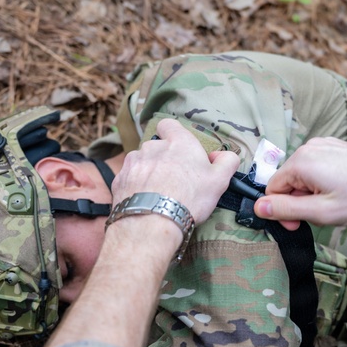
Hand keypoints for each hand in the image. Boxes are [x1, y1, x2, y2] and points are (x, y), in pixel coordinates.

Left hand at [111, 119, 239, 223]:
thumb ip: (227, 162)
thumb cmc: (189, 198)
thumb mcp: (219, 180)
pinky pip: (129, 179)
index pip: (169, 124)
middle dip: (162, 159)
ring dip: (148, 172)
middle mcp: (153, 147)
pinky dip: (135, 187)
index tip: (180, 150)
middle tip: (174, 180)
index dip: (173, 134)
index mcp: (178, 142)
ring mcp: (133, 162)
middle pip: (156, 147)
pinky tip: (144, 201)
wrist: (152, 222)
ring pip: (141, 162)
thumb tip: (225, 155)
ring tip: (157, 194)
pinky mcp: (119, 179)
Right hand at [254, 138, 346, 228]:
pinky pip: (318, 168)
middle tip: (324, 215)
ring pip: (303, 176)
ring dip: (313, 193)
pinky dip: (324, 183)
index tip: (302, 224)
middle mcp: (311, 147)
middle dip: (299, 202)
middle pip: (287, 181)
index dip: (283, 211)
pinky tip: (344, 191)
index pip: (272, 189)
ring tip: (338, 202)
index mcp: (303, 161)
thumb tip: (258, 207)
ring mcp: (326, 144)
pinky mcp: (338, 146)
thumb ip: (287, 210)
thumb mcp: (323, 213)